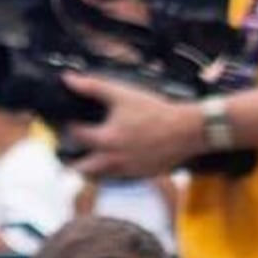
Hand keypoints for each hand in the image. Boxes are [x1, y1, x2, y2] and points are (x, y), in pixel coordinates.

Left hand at [60, 75, 203, 183]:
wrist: (189, 130)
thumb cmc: (156, 112)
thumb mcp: (122, 94)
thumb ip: (92, 86)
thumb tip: (69, 79)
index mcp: (107, 140)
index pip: (76, 136)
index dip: (69, 126)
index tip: (71, 121)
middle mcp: (115, 160)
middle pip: (82, 169)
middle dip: (72, 160)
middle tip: (69, 150)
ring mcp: (129, 170)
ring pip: (101, 176)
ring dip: (92, 168)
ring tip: (90, 154)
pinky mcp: (143, 174)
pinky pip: (120, 178)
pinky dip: (112, 170)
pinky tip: (115, 157)